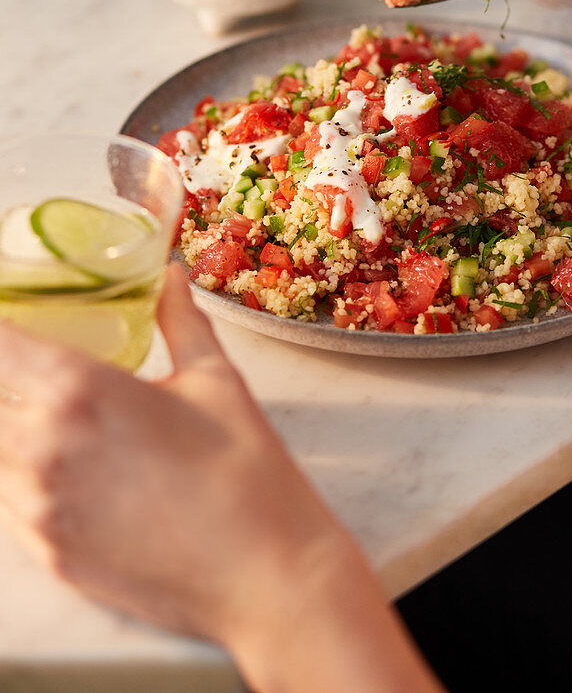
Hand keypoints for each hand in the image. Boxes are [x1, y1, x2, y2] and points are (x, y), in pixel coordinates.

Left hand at [0, 265, 443, 692]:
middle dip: (9, 378)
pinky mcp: (47, 554)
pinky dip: (23, 476)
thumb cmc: (246, 473)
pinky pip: (8, 501)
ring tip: (67, 421)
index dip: (2, 328)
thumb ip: (178, 319)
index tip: (14, 322)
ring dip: (14, 427)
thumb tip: (168, 276)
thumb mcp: (215, 378)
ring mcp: (37, 508)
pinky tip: (72, 468)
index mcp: (79, 391)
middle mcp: (40, 448)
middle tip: (41, 370)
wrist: (266, 575)